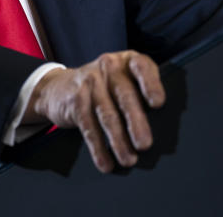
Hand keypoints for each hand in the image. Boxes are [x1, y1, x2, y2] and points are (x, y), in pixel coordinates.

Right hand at [24, 51, 164, 171]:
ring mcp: (90, 83)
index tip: (157, 103)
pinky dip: (98, 147)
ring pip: (107, 114)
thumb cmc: (105, 86)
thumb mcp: (123, 79)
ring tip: (129, 160)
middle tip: (144, 144)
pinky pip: (88, 126)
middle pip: (125, 95)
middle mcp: (109, 67)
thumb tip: (162, 126)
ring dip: (118, 140)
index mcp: (127, 61)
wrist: (59, 86)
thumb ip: (141, 92)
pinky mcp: (76, 101)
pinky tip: (105, 162)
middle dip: (135, 121)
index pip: (141, 66)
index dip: (150, 83)